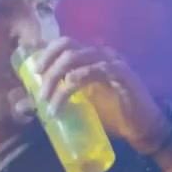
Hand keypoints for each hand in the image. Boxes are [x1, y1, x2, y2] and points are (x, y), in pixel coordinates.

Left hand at [30, 37, 165, 149]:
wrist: (142, 128)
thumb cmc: (110, 116)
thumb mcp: (79, 104)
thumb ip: (60, 97)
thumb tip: (29, 102)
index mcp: (92, 58)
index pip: (65, 43)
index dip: (46, 53)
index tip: (33, 72)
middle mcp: (101, 54)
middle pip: (67, 46)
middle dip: (48, 66)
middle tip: (39, 90)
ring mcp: (113, 62)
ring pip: (76, 58)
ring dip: (56, 78)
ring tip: (48, 101)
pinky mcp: (122, 74)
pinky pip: (94, 70)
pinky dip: (74, 83)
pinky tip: (66, 92)